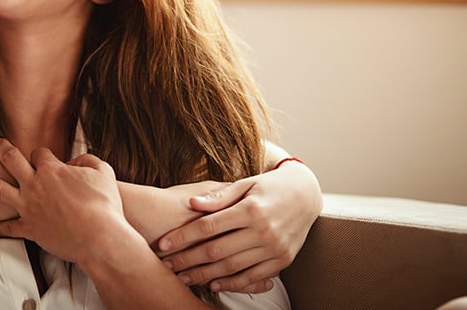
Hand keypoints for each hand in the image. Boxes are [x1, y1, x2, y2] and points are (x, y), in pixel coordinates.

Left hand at [0, 139, 133, 265]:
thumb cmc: (105, 206)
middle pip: (10, 160)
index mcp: (52, 170)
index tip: (47, 159)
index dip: (43, 154)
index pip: (40, 153)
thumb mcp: (102, 172)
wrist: (100, 239)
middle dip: (1, 148)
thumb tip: (75, 162)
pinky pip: (7, 227)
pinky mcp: (29, 229)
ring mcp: (28, 208)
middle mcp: (34, 186)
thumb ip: (87, 160)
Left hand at [156, 162, 321, 292]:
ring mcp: (274, 248)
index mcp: (250, 209)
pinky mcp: (283, 260)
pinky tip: (213, 284)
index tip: (162, 244)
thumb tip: (192, 203)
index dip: (182, 237)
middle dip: (188, 259)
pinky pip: (253, 277)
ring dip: (205, 275)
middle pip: (216, 250)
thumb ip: (218, 196)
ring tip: (183, 277)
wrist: (306, 194)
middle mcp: (263, 230)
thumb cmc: (268, 186)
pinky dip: (232, 283)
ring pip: (232, 267)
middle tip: (167, 265)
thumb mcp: (244, 184)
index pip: (208, 226)